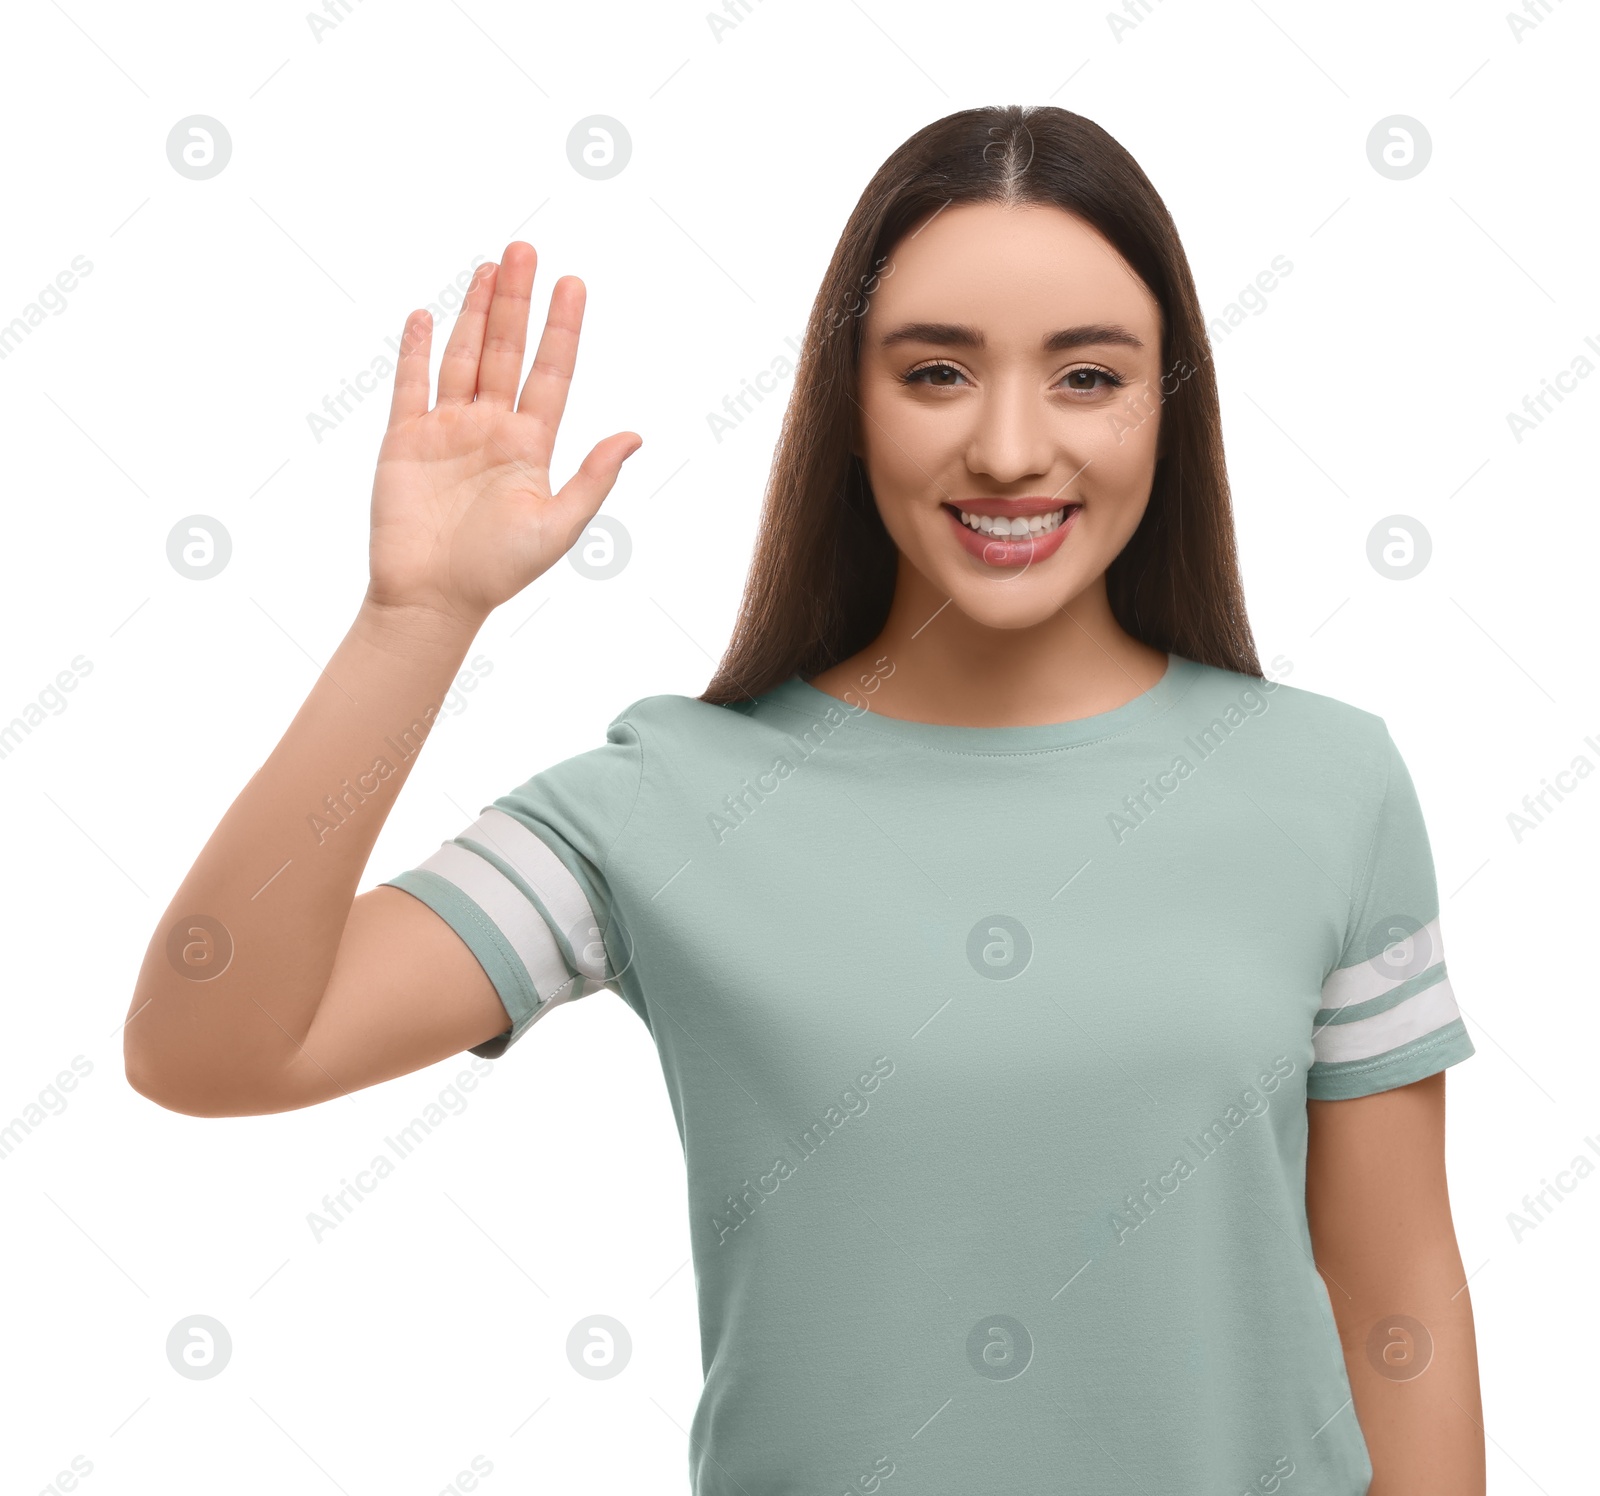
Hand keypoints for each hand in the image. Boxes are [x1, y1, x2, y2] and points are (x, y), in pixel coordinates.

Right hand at [364, 241, 640, 631]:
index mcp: (531, 446)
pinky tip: (427, 317)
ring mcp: (447, 431)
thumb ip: (594, 478)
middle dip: (516, 301)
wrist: (433, 599)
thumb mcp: (559, 526)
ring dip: (475, 312)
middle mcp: (491, 429)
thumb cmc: (499, 571)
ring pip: (464, 357)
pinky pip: (411, 385)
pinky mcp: (405, 440)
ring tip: (490, 267)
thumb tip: (635, 436)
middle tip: (526, 248)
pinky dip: (418, 350)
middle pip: (507, 351)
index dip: (563, 329)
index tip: (573, 283)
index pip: (552, 373)